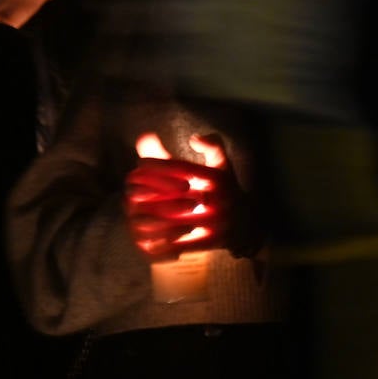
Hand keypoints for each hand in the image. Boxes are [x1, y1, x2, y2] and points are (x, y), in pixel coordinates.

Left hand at [126, 133, 235, 259]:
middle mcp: (218, 198)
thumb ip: (212, 145)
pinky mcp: (211, 241)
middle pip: (174, 193)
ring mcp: (215, 221)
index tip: (139, 164)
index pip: (180, 168)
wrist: (246, 223)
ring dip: (152, 216)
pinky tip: (147, 234)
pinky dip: (162, 238)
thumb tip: (194, 138)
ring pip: (174, 218)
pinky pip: (181, 240)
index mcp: (217, 178)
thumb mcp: (223, 164)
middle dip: (150, 191)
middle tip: (131, 190)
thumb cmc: (226, 189)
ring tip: (134, 212)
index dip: (157, 164)